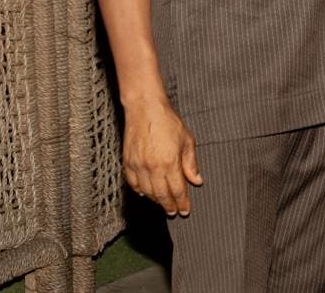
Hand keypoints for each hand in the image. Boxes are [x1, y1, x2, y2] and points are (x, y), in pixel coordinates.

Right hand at [121, 95, 201, 216]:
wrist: (145, 110)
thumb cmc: (168, 123)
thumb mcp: (187, 141)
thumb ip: (191, 163)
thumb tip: (197, 181)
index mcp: (169, 163)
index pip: (177, 190)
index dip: (182, 202)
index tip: (185, 211)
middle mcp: (152, 167)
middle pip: (161, 194)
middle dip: (169, 205)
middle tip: (174, 213)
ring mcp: (138, 166)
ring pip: (147, 191)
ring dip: (156, 200)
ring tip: (163, 204)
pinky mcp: (127, 163)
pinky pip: (133, 183)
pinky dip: (140, 191)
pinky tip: (146, 194)